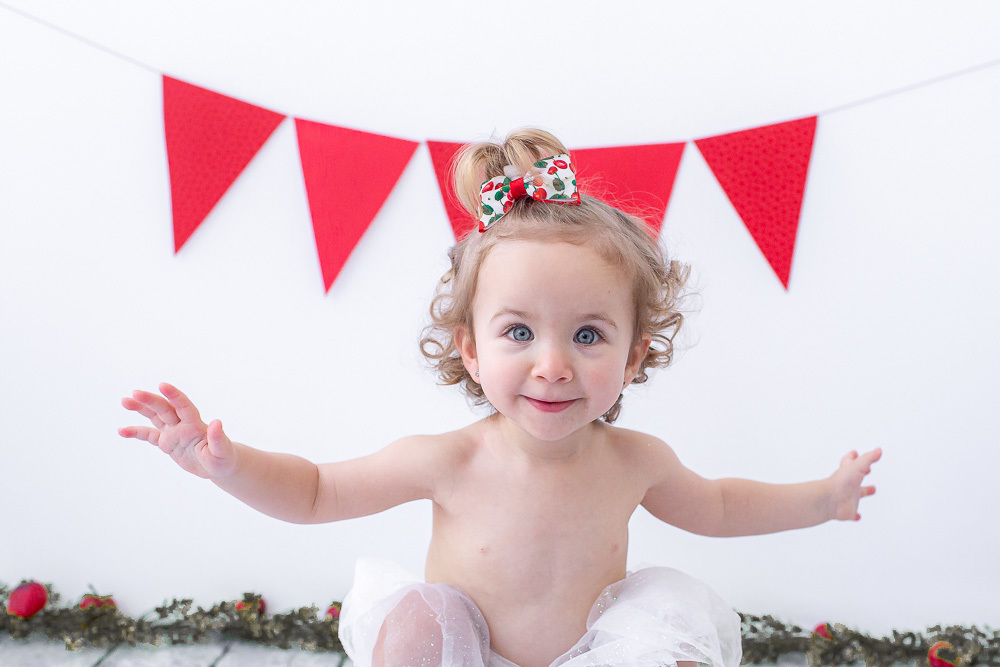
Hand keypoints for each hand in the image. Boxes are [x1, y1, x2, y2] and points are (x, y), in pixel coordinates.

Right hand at [119, 383, 236, 479]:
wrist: (218, 466)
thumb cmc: (224, 458)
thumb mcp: (222, 452)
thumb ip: (218, 438)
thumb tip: (217, 422)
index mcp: (196, 425)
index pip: (184, 406)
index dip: (174, 395)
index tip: (162, 385)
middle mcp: (182, 425)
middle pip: (165, 409)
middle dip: (151, 400)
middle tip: (134, 393)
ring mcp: (173, 432)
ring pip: (155, 416)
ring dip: (141, 408)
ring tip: (125, 400)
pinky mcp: (167, 443)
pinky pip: (149, 435)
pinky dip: (136, 432)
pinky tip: (122, 430)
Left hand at [828, 448, 880, 520]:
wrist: (830, 501)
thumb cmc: (840, 482)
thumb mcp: (857, 466)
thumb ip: (868, 458)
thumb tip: (878, 450)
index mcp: (848, 473)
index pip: (849, 462)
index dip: (852, 457)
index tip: (854, 453)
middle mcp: (848, 485)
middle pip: (855, 478)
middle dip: (862, 473)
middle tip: (868, 470)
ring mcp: (847, 498)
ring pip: (856, 494)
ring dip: (864, 492)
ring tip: (872, 489)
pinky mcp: (848, 511)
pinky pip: (852, 514)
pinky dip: (855, 515)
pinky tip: (858, 516)